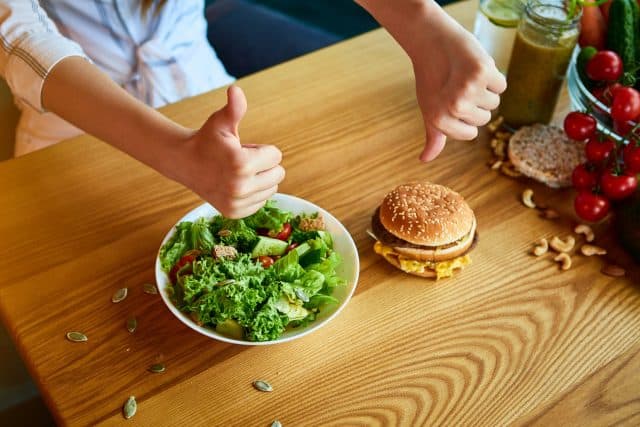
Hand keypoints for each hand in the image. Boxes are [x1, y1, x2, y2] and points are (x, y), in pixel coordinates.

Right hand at [176, 86, 284, 217]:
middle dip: (264, 164)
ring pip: (272, 189)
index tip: (243, 148)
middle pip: (278, 174)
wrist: (184, 163)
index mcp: (241, 164)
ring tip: (237, 172)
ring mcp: (237, 202)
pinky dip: (254, 193)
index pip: (277, 156)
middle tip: (241, 161)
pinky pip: (261, 201)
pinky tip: (235, 185)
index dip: (262, 149)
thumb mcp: (221, 121)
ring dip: (260, 179)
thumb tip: (235, 90)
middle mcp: (240, 187)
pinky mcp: (235, 213)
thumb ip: (234, 108)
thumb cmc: (207, 139)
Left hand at [411, 14, 505, 160]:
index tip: (454, 102)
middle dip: (476, 103)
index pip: (470, 134)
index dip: (466, 118)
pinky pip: (501, 86)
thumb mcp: (429, 109)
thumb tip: (425, 160)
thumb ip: (434, 136)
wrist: (432, 41)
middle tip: (458, 85)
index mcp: (438, 120)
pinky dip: (494, 76)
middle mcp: (453, 107)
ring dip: (485, 89)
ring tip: (466, 75)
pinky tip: (476, 67)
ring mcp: (468, 90)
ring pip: (494, 102)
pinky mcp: (483, 72)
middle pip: (485, 118)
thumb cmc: (431, 79)